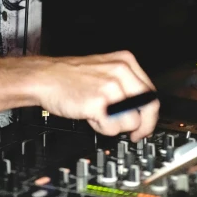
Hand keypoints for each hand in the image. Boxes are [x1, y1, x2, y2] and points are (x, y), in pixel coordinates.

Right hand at [35, 50, 158, 140]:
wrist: (45, 78)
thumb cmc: (70, 76)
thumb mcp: (104, 69)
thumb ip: (125, 83)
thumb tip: (142, 107)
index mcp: (125, 61)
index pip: (151, 92)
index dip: (150, 113)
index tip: (145, 123)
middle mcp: (121, 72)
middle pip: (149, 107)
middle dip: (143, 126)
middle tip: (134, 134)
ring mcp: (111, 87)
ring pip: (132, 121)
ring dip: (117, 126)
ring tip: (100, 116)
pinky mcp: (99, 103)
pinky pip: (114, 128)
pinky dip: (104, 128)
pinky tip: (92, 117)